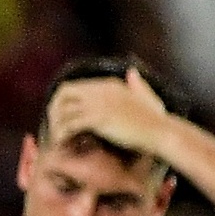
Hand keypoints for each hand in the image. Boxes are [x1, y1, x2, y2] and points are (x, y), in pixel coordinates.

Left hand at [46, 68, 170, 163]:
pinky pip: (69, 124)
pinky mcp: (100, 119)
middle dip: (54, 110)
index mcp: (109, 84)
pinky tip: (62, 144)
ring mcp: (100, 103)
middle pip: (63, 92)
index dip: (62, 102)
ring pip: (63, 109)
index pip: (74, 86)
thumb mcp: (146, 97)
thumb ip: (137, 84)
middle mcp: (102, 90)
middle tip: (54, 128)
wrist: (161, 132)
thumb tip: (131, 71)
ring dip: (55, 125)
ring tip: (56, 139)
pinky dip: (61, 135)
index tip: (61, 119)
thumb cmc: (155, 120)